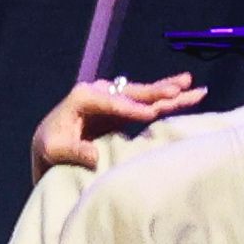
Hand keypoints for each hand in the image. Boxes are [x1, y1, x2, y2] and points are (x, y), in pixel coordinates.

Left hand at [30, 70, 210, 177]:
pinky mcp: (124, 108)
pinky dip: (168, 99)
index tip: (150, 114)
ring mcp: (114, 98)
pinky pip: (149, 103)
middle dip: (156, 92)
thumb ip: (74, 151)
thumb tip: (93, 157)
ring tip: (193, 86)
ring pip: (145, 94)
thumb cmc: (51, 146)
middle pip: (133, 92)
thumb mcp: (56, 150)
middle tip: (179, 89)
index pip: (110, 103)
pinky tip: (187, 93)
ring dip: (169, 91)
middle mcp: (100, 91)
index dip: (130, 108)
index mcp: (83, 97)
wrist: (51, 141)